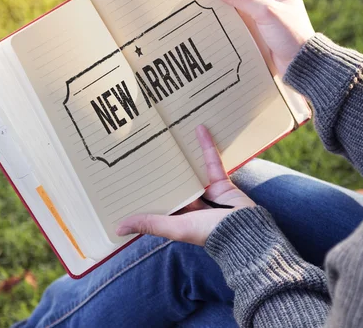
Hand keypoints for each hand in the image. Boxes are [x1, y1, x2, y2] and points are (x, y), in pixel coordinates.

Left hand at [115, 125, 255, 245]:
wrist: (245, 231)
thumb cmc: (208, 233)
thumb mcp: (175, 228)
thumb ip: (150, 224)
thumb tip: (117, 229)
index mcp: (178, 217)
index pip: (159, 201)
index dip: (146, 190)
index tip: (130, 175)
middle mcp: (191, 205)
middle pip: (174, 183)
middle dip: (162, 169)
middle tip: (146, 147)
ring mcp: (207, 193)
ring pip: (191, 171)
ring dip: (183, 155)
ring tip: (169, 136)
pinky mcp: (221, 182)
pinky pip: (212, 162)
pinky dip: (207, 146)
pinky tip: (199, 129)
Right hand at [210, 0, 314, 75]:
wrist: (300, 63)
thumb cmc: (289, 33)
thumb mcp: (264, 11)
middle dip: (228, 1)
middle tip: (209, 6)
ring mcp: (269, 16)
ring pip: (242, 10)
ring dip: (230, 15)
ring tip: (214, 18)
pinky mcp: (264, 31)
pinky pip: (245, 24)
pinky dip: (235, 26)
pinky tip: (224, 29)